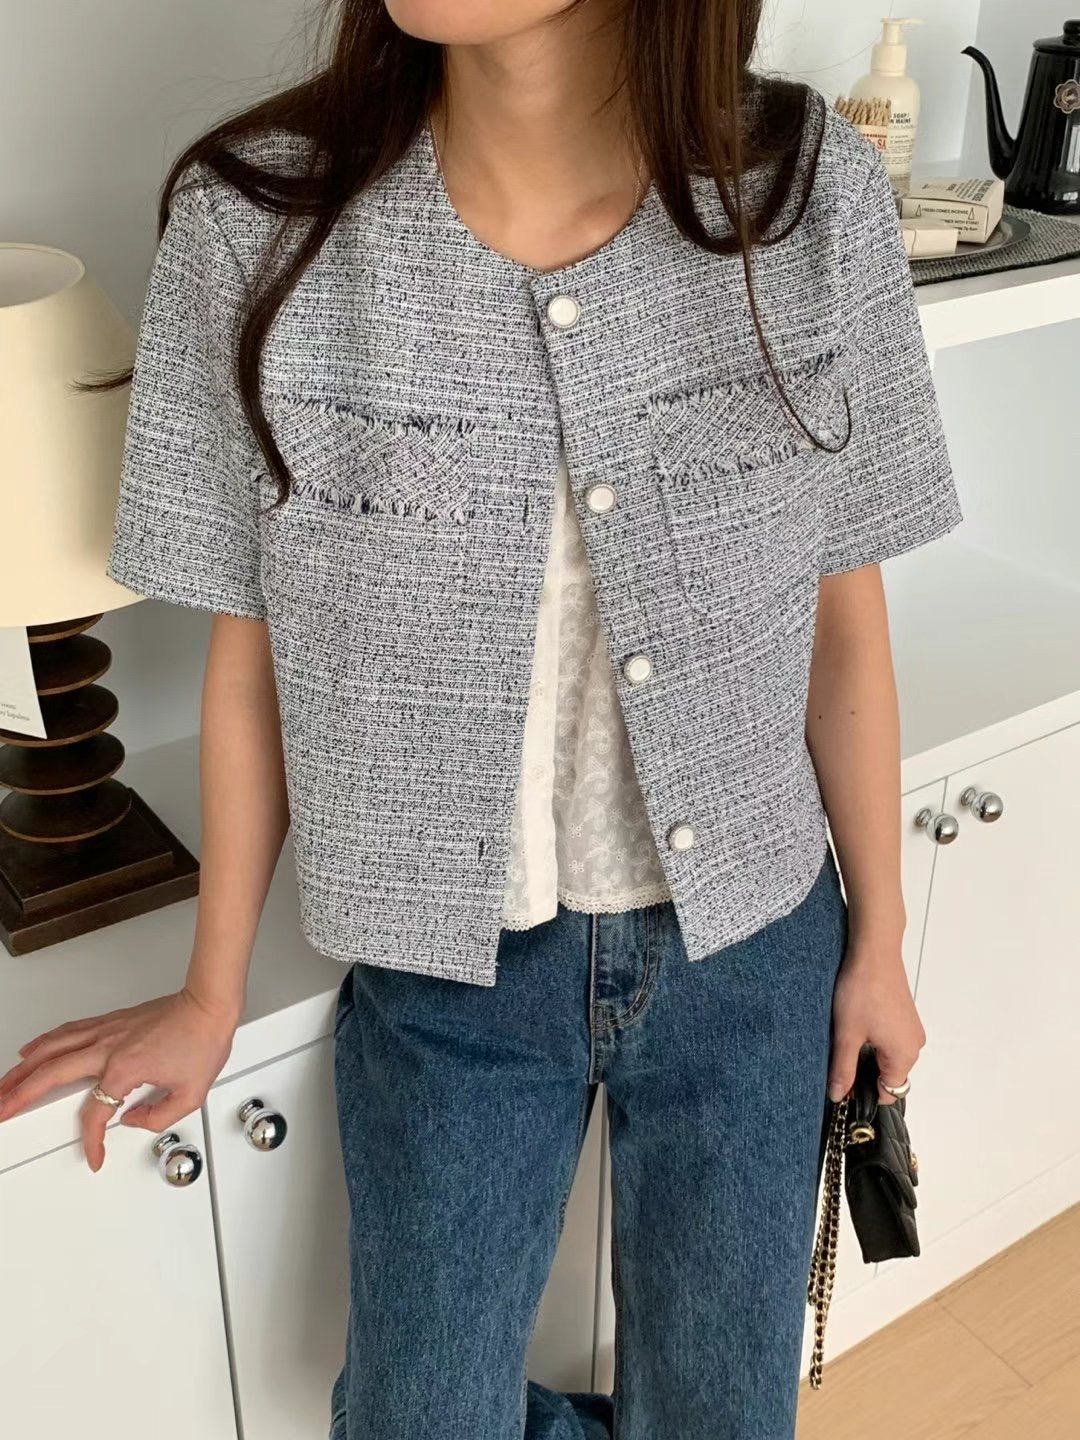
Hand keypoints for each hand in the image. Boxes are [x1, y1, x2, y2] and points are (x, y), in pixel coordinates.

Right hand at [0, 987, 238, 1171]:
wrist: (209, 1005)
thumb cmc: (203, 1039)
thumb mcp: (190, 1093)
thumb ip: (158, 1117)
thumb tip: (134, 1120)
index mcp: (125, 1069)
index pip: (96, 1113)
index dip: (91, 1140)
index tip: (93, 1154)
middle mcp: (108, 1048)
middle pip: (51, 1074)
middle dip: (20, 1095)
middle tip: (2, 1109)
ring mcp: (106, 1032)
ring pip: (51, 1049)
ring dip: (23, 1069)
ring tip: (5, 1085)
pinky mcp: (110, 1022)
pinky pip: (67, 1032)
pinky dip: (44, 1042)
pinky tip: (32, 1050)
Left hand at [827, 939, 924, 1105]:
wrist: (874, 951)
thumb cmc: (862, 989)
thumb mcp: (846, 1035)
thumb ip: (843, 1069)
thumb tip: (838, 1095)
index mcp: (904, 1055)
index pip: (888, 1092)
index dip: (864, 1092)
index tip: (843, 1083)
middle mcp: (914, 1044)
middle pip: (890, 1075)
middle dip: (865, 1071)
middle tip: (841, 1055)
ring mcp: (912, 1029)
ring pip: (889, 1056)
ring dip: (869, 1053)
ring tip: (849, 1035)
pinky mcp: (906, 1015)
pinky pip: (892, 1039)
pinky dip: (876, 1038)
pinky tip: (858, 1024)